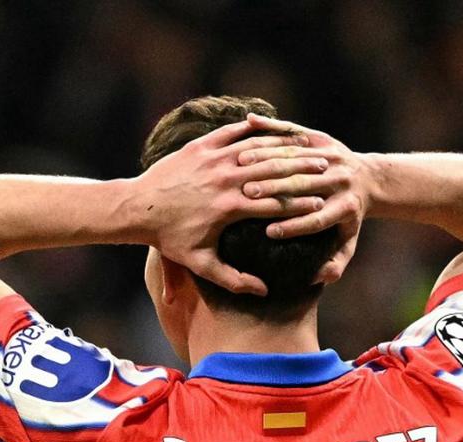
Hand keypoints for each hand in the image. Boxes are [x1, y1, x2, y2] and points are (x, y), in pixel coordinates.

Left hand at [136, 119, 330, 294]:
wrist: (136, 208)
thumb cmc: (169, 238)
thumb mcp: (200, 263)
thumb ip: (232, 279)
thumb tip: (263, 291)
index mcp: (228, 208)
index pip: (275, 203)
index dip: (301, 203)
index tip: (322, 204)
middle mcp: (224, 180)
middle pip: (272, 172)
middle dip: (301, 171)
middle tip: (326, 169)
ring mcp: (212, 159)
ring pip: (256, 149)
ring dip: (284, 148)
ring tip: (306, 148)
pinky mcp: (200, 146)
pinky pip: (232, 133)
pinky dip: (254, 130)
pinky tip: (272, 129)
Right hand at [238, 113, 375, 282]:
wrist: (368, 179)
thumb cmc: (349, 218)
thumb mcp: (348, 242)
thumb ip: (336, 263)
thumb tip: (323, 276)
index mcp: (347, 207)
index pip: (318, 219)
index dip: (294, 226)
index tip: (269, 233)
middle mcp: (342, 180)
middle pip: (305, 185)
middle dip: (276, 190)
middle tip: (248, 196)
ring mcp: (333, 157)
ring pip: (297, 159)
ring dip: (268, 163)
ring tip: (242, 169)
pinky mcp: (323, 141)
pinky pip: (294, 138)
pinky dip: (270, 139)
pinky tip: (248, 144)